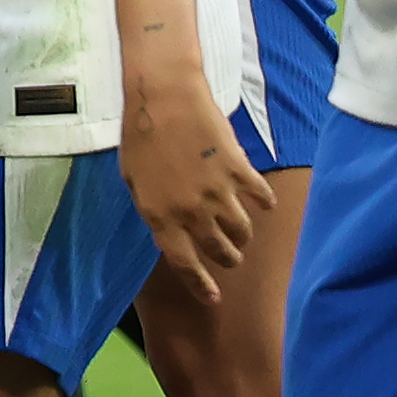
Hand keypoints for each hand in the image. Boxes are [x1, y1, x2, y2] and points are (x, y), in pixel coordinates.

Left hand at [121, 92, 266, 306]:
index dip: (200, 284)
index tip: (214, 299)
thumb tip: (170, 228)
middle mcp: (190, 211)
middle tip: (231, 258)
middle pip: (219, 250)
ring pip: (243, 230)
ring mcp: (217, 192)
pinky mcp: (239, 171)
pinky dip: (264, 203)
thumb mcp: (132, 180)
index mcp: (158, 215)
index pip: (183, 262)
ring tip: (241, 233)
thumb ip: (153, 208)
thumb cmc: (141, 135)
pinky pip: (261, 198)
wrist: (164, 97)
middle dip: (228, 259)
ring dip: (243, 235)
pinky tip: (263, 203)